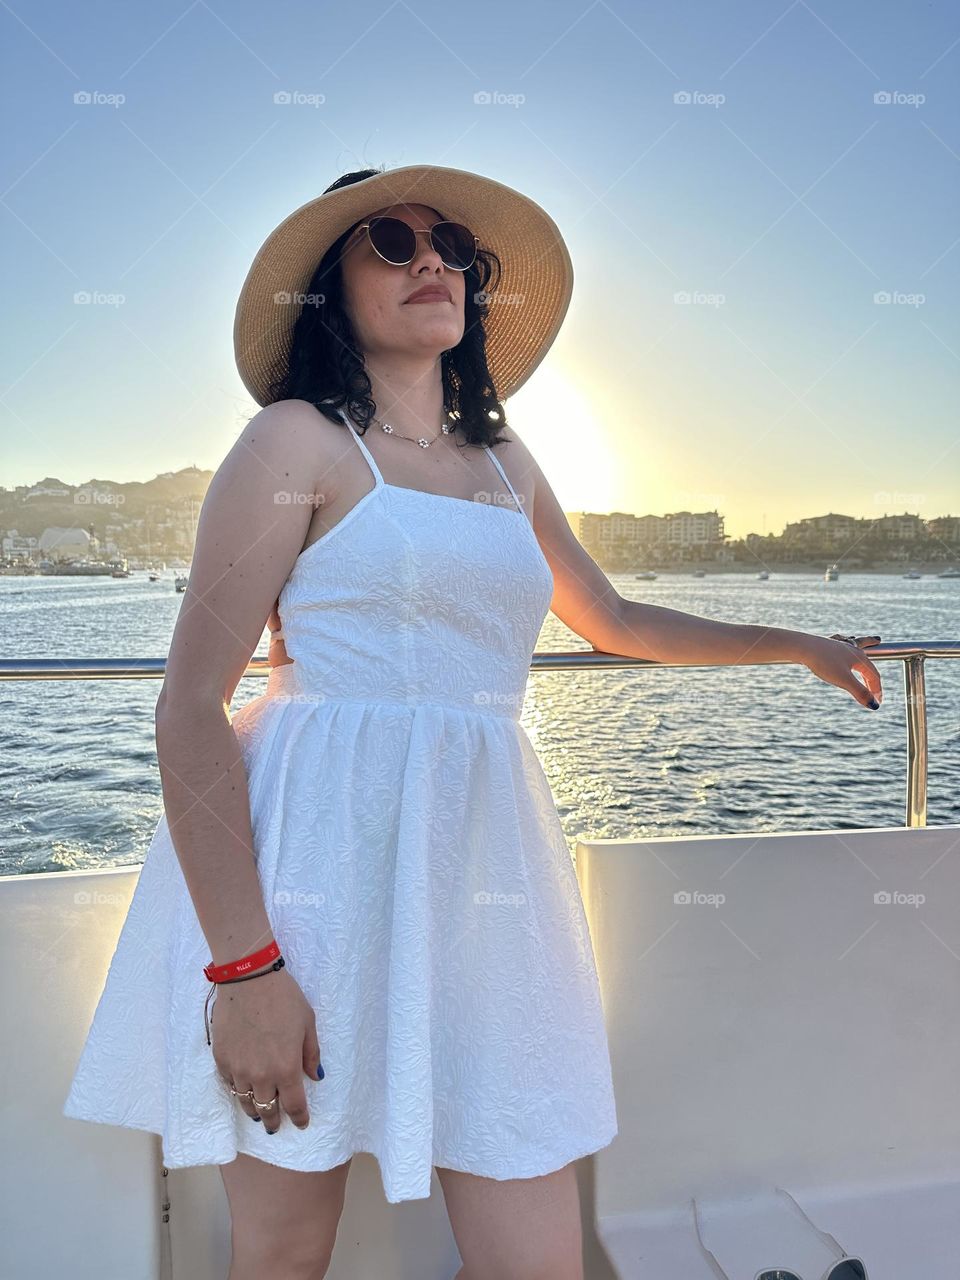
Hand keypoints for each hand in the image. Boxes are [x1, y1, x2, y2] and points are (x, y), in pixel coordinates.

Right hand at [210, 966, 323, 1133]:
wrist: (248, 980)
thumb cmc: (283, 998)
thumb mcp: (307, 1023)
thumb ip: (311, 1054)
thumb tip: (315, 1076)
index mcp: (286, 1068)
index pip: (294, 1105)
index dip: (299, 1118)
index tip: (301, 1123)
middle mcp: (261, 1075)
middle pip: (267, 1110)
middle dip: (274, 1120)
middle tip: (277, 1125)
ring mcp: (238, 1069)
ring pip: (245, 1101)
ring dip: (254, 1110)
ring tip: (258, 1112)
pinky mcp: (221, 1059)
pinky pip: (229, 1083)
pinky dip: (237, 1089)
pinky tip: (241, 1088)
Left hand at [796, 633, 882, 708]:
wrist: (802, 646)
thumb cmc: (823, 662)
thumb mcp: (844, 680)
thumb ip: (860, 692)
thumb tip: (874, 705)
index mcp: (860, 658)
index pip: (873, 675)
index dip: (876, 690)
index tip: (876, 703)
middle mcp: (852, 649)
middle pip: (868, 661)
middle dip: (874, 674)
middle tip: (876, 688)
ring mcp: (840, 644)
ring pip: (858, 644)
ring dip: (868, 644)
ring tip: (876, 641)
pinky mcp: (827, 643)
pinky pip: (842, 640)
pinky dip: (847, 640)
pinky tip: (843, 639)